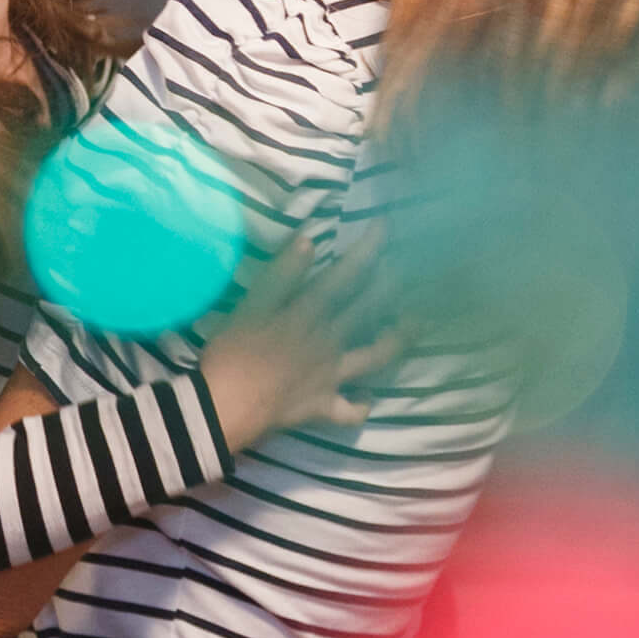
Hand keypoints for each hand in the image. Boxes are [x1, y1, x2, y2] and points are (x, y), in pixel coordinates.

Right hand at [199, 234, 401, 448]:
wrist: (225, 409)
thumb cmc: (232, 353)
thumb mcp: (251, 306)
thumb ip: (281, 275)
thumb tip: (309, 240)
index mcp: (309, 312)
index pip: (347, 274)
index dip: (370, 248)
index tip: (387, 227)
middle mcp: (330, 341)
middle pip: (370, 309)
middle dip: (393, 286)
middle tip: (409, 268)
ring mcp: (332, 376)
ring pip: (377, 356)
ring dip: (398, 339)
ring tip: (414, 325)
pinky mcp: (324, 407)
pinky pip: (352, 410)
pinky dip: (362, 405)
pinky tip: (367, 397)